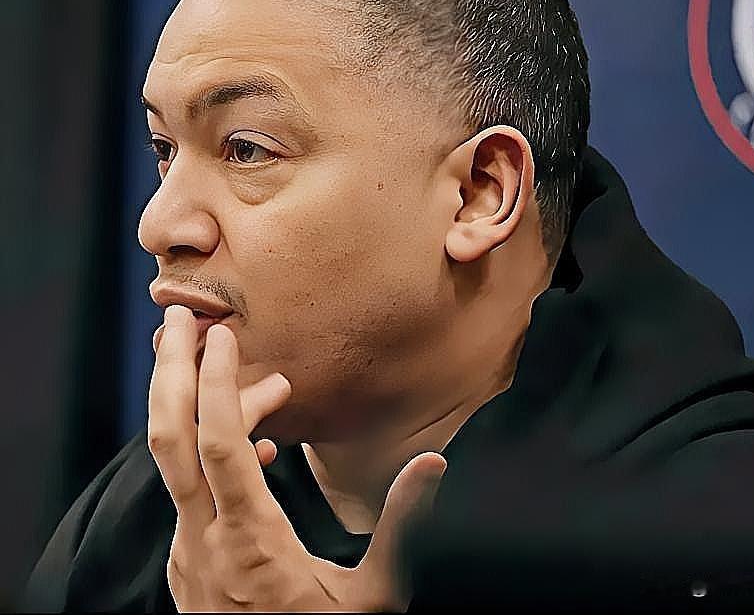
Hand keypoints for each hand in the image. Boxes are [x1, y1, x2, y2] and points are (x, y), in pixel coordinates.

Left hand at [148, 305, 446, 611]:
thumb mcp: (374, 599)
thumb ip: (401, 528)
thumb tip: (432, 464)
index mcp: (250, 541)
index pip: (220, 446)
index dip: (217, 385)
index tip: (223, 338)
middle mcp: (204, 540)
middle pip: (168, 439)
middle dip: (170, 371)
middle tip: (178, 318)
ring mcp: (188, 550)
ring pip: (172, 460)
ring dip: (192, 405)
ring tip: (247, 374)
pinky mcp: (187, 560)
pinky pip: (188, 487)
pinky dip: (210, 450)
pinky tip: (256, 444)